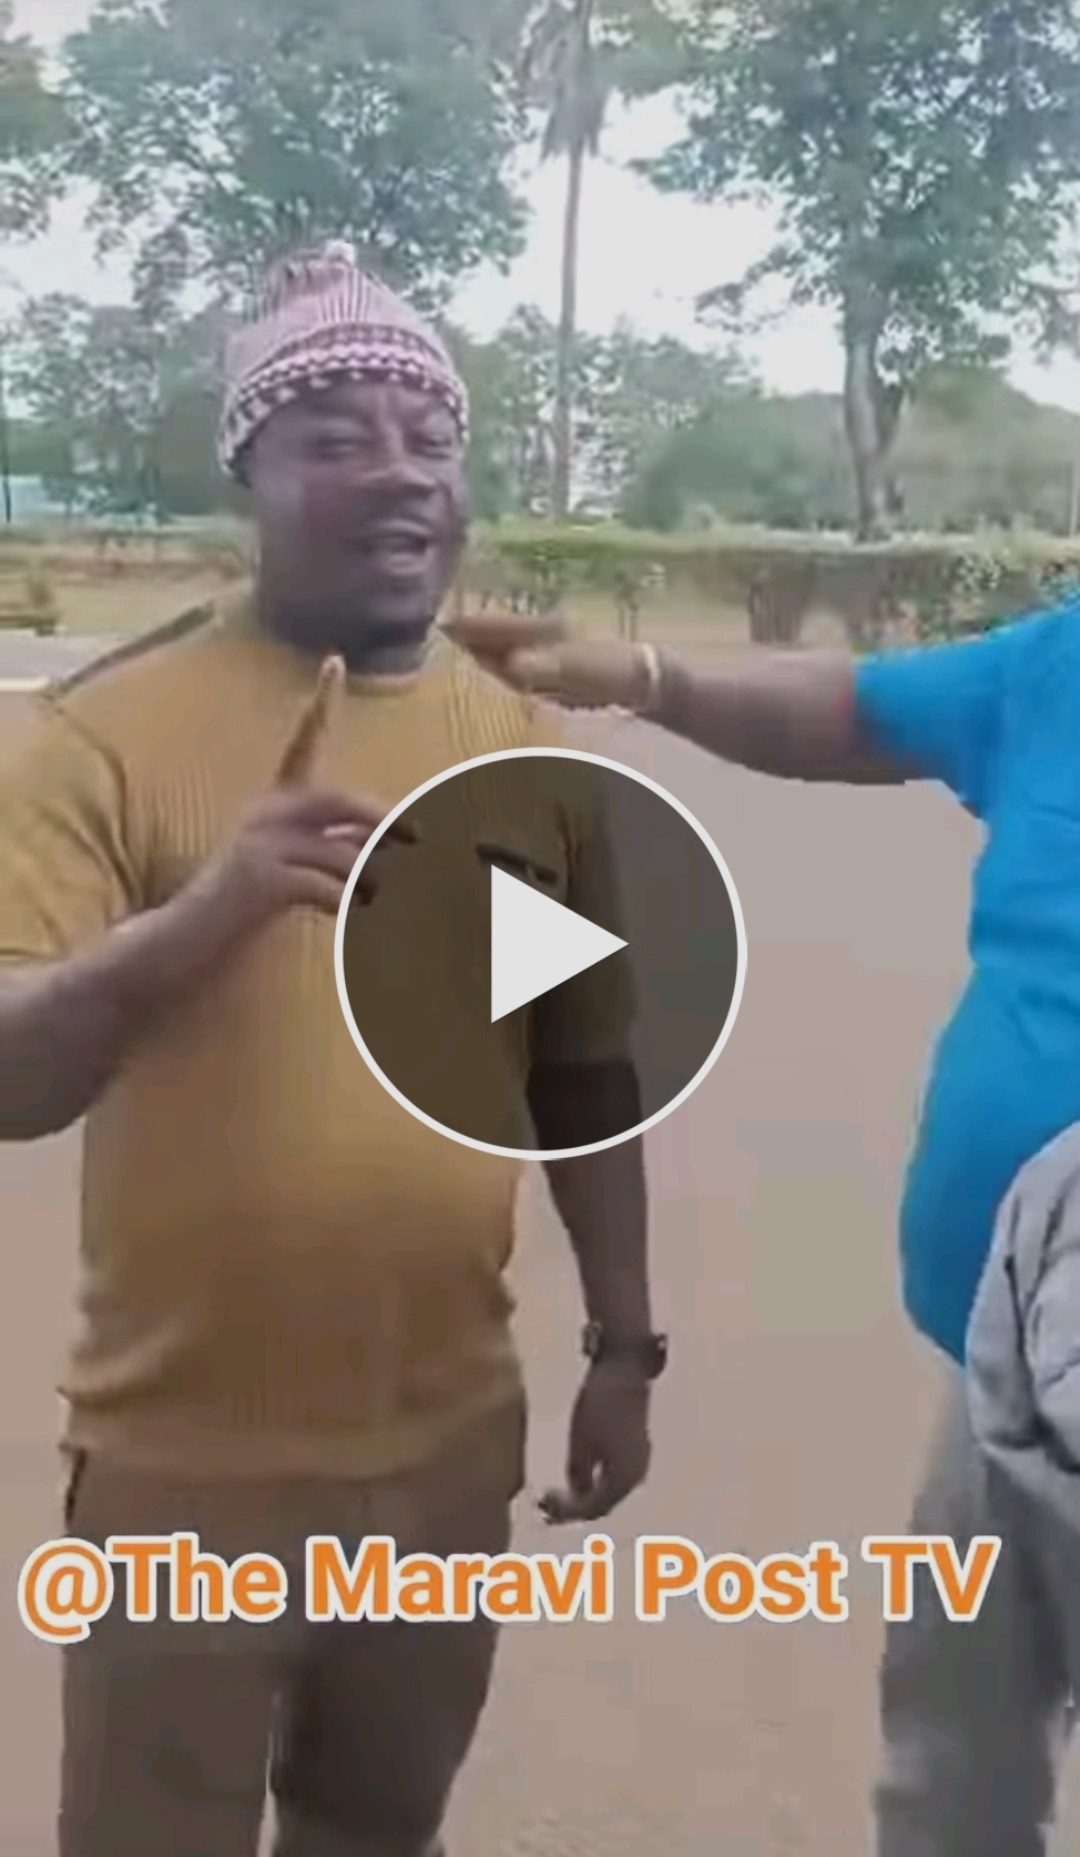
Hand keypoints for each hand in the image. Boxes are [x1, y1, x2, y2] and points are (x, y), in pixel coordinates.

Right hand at [177, 656, 414, 956]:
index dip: (319, 704)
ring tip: (390, 901)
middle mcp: (264, 813)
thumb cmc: (244, 905)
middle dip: (381, 822)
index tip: (334, 662)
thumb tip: (389, 846)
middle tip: (418, 839)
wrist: (185, 938)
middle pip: (337, 801)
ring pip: (339, 854)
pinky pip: (323, 887)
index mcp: (273, 803)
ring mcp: (258, 844)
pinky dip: (348, 903)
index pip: (301, 744)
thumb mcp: (294, 869)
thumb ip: (335, 851)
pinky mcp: (258, 879)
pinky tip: (355, 917)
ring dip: (372, 880)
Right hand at [444, 615, 654, 712]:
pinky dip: (499, 669)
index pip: (498, 626)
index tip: (438, 626)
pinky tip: (489, 676)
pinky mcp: (552, 670)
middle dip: (468, 637)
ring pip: (505, 650)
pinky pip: (517, 668)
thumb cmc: (613, 671)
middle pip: (496, 636)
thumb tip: (511, 664)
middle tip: (433, 641)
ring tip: (448, 657)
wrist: (646, 682)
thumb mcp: (580, 669)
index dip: (469, 627)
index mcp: (544, 629)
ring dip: (480, 652)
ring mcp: (547, 652)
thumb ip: (545, 666)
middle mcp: (541, 636)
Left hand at [539, 1360, 651, 1524]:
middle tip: (546, 1505)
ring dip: (584, 1496)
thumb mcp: (581, 1439)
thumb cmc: (601, 1404)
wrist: (625, 1370)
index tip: (543, 1504)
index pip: (593, 1508)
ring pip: (609, 1491)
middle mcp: (636, 1476)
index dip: (566, 1512)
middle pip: (603, 1503)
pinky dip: (595, 1481)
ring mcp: (639, 1462)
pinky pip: (614, 1477)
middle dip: (574, 1507)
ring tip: (557, 1493)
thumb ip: (577, 1472)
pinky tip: (577, 1475)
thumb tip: (574, 1494)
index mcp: (624, 1478)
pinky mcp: (635, 1450)